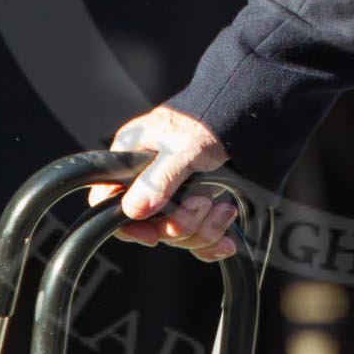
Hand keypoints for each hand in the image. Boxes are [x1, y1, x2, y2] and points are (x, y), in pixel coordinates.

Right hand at [86, 106, 233, 259]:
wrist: (243, 116)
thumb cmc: (208, 121)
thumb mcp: (183, 149)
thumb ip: (158, 180)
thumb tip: (133, 209)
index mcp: (132, 157)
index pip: (110, 202)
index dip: (129, 225)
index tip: (152, 234)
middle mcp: (148, 178)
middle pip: (150, 224)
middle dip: (180, 223)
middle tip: (201, 203)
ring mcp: (172, 193)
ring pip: (176, 233)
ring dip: (203, 228)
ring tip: (221, 208)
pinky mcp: (194, 203)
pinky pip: (195, 236)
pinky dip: (212, 237)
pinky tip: (226, 235)